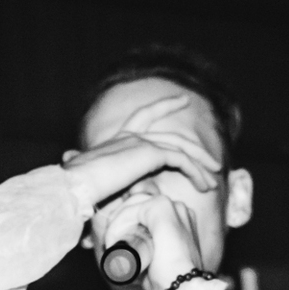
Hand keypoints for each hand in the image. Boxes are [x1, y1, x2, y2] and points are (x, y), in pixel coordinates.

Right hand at [62, 92, 220, 215]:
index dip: (163, 105)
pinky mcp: (149, 153)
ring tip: (214, 178)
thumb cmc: (77, 190)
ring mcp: (139, 141)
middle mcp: (129, 136)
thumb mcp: (97, 184)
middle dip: (194, 145)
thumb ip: (110, 183)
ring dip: (200, 163)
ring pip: (180, 147)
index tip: (182, 99)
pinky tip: (204, 183)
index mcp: (116, 139)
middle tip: (213, 158)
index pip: (143, 116)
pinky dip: (195, 170)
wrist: (73, 186)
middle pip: (170, 133)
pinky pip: (180, 159)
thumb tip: (114, 191)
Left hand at [91, 193, 205, 289]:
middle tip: (107, 243)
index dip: (123, 220)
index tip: (111, 241)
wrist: (181, 288)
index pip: (142, 207)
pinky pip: (131, 210)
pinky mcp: (162, 209)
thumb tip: (119, 253)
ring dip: (116, 225)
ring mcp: (172, 205)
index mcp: (178, 218)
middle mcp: (178, 207)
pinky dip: (118, 225)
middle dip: (117, 220)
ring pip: (131, 205)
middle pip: (135, 202)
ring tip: (111, 247)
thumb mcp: (150, 261)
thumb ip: (140, 250)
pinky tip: (115, 243)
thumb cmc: (166, 281)